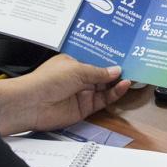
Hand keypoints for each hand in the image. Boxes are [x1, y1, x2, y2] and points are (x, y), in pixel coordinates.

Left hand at [0, 54, 130, 135]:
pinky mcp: (84, 108)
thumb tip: (116, 70)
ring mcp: (81, 94)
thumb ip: (99, 72)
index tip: (126, 57)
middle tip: (135, 67)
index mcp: (73, 63)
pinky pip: (103, 101)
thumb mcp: (77, 70)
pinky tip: (123, 86)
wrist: (32, 104)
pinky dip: (114, 94)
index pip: (95, 61)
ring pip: (105, 89)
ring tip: (133, 76)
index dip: (109, 60)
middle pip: (102, 75)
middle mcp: (77, 78)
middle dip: (116, 72)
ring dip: (118, 83)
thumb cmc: (47, 81)